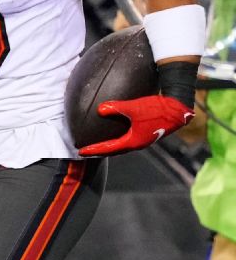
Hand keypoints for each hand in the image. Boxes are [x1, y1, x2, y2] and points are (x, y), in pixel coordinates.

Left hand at [80, 95, 194, 156]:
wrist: (178, 109)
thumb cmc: (157, 109)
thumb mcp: (134, 108)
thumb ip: (116, 108)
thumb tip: (99, 109)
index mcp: (133, 142)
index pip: (108, 149)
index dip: (94, 150)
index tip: (80, 151)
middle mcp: (138, 143)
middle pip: (115, 150)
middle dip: (100, 151)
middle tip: (87, 151)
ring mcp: (144, 139)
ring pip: (123, 145)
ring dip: (110, 146)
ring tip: (99, 143)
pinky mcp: (148, 132)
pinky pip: (129, 137)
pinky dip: (119, 137)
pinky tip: (116, 129)